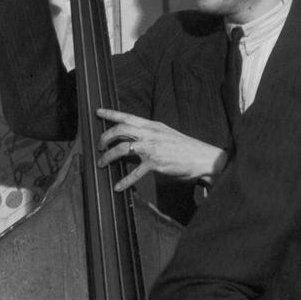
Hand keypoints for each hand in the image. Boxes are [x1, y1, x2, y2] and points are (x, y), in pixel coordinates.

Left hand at [96, 108, 226, 190]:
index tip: (98, 112)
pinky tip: (118, 187)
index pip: (128, 116)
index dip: (111, 113)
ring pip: (122, 148)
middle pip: (120, 129)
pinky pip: (134, 173)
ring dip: (108, 157)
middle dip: (105, 137)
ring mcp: (152, 148)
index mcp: (153, 125)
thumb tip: (131, 138)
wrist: (202, 158)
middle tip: (99, 146)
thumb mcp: (166, 135)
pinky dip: (124, 181)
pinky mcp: (156, 163)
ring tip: (102, 164)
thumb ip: (149, 134)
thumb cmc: (185, 148)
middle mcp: (151, 134)